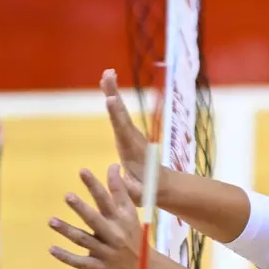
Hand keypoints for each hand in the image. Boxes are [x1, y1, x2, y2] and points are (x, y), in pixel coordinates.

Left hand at [49, 165, 146, 268]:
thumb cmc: (133, 237)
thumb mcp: (130, 214)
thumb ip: (119, 191)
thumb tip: (113, 167)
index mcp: (120, 219)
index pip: (108, 198)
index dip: (95, 185)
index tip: (83, 171)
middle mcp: (113, 234)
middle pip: (95, 219)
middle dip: (81, 208)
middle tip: (68, 196)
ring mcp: (105, 252)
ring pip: (84, 239)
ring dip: (67, 230)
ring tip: (51, 221)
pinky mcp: (98, 267)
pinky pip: (80, 262)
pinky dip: (66, 256)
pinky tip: (51, 249)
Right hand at [101, 69, 148, 204]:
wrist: (160, 185)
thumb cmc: (147, 191)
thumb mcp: (139, 194)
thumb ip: (132, 189)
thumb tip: (124, 183)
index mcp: (132, 150)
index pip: (123, 131)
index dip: (116, 115)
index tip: (111, 99)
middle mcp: (132, 138)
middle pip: (121, 113)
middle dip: (114, 94)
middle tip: (108, 74)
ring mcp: (130, 134)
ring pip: (120, 110)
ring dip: (113, 91)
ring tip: (107, 73)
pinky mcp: (128, 133)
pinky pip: (119, 114)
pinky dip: (113, 99)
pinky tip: (108, 88)